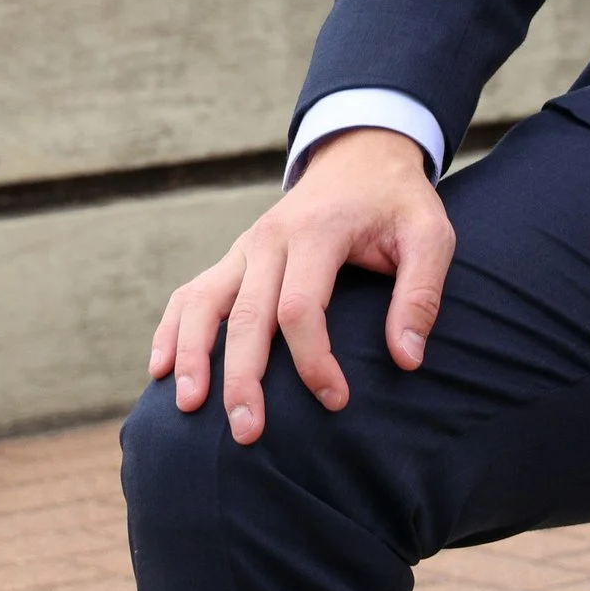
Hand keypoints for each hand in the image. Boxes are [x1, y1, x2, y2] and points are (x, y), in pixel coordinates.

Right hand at [147, 128, 451, 442]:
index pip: (301, 307)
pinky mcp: (235, 258)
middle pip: (247, 315)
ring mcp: (246, 247)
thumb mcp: (429, 234)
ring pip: (205, 302)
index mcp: (317, 231)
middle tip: (247, 434)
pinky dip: (172, 328)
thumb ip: (421, 293)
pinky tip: (160, 368)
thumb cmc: (397, 203)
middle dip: (242, 378)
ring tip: (187, 406)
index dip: (313, 360)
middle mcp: (271, 237)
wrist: (362, 156)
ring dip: (193, 354)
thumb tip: (407, 359)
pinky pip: (192, 292)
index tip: (336, 401)